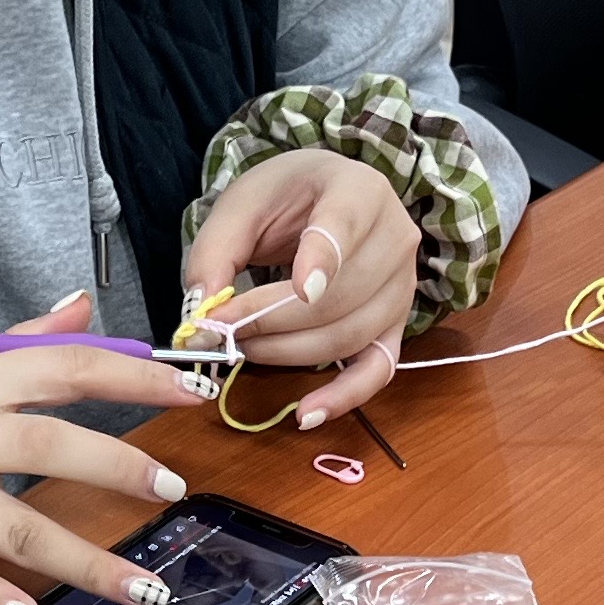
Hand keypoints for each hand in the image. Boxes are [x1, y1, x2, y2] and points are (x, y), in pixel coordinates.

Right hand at [0, 291, 213, 604]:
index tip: (192, 392)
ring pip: (18, 524)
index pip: (62, 367)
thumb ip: (17, 343)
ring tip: (143, 588)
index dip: (132, 377)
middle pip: (48, 443)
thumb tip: (80, 304)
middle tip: (173, 489)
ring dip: (86, 561)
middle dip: (119, 466)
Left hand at [176, 149, 420, 429]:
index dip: (324, 259)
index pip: (346, 225)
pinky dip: (344, 397)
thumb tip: (200, 315)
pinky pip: (378, 370)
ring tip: (243, 350)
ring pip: (351, 335)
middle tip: (219, 330)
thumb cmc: (284, 197)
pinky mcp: (396, 326)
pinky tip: (306, 414)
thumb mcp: (241, 206)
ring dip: (289, 353)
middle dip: (272, 320)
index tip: (300, 289)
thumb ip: (216, 252)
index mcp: (359, 190)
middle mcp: (395, 238)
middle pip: (342, 295)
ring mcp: (402, 287)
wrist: (321, 197)